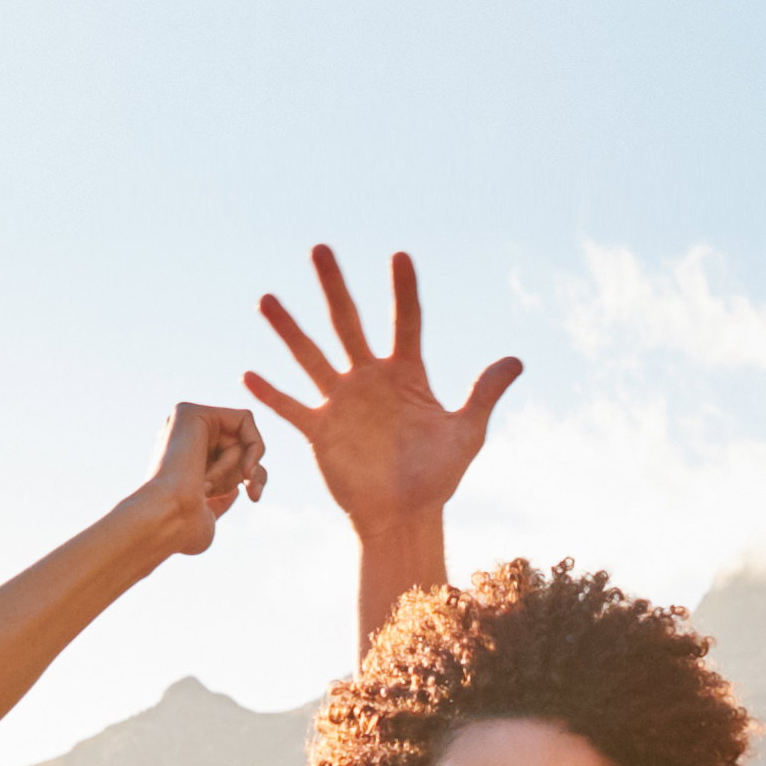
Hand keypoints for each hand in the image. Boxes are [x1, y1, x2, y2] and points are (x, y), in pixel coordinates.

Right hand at [139, 403, 266, 560]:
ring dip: (237, 466)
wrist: (168, 519)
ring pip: (243, 435)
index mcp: (183, 462)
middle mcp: (181, 439)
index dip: (254, 476)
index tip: (253, 497)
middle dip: (250, 471)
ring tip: (206, 482)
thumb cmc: (183, 529)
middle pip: (242, 444)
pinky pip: (244, 419)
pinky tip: (236, 467)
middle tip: (239, 492)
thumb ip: (221, 501)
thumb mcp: (210, 514)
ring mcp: (182, 424)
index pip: (234, 458)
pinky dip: (251, 446)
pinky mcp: (189, 412)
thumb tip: (234, 490)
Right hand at [246, 248, 519, 543]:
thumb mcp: (467, 433)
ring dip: (288, 329)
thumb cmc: (437, 476)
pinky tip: (248, 374)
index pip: (406, 321)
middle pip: (348, 323)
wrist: (404, 517)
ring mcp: (341, 403)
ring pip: (310, 356)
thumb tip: (517, 360)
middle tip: (319, 248)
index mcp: (406, 375)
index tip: (400, 255)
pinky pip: (291, 408)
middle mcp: (370, 380)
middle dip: (334, 287)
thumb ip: (484, 394)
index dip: (404, 289)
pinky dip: (271, 394)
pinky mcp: (320, 431)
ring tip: (266, 298)